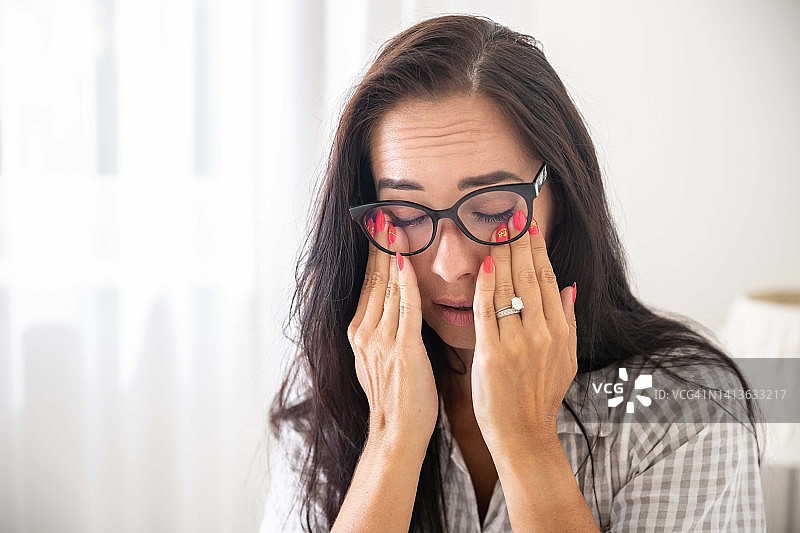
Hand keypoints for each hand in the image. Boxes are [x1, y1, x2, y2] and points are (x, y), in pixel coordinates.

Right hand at [347, 210, 438, 448]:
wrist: (397, 433)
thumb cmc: (398, 399)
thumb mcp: (381, 360)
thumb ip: (385, 330)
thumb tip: (394, 306)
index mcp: (359, 333)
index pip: (369, 284)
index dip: (374, 254)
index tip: (379, 227)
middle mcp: (364, 333)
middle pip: (374, 279)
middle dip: (379, 245)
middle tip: (382, 214)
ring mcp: (380, 341)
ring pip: (387, 288)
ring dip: (392, 253)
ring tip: (394, 224)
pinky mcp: (402, 349)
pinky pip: (405, 308)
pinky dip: (405, 281)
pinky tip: (406, 260)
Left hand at [470, 210, 577, 456]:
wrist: (523, 433)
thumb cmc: (540, 396)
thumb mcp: (566, 358)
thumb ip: (568, 320)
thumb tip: (570, 287)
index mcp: (560, 330)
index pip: (547, 278)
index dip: (537, 248)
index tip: (529, 225)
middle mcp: (541, 332)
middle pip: (528, 276)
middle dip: (518, 242)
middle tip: (510, 214)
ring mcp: (517, 343)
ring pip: (509, 288)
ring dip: (502, 254)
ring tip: (496, 229)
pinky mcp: (492, 354)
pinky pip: (487, 312)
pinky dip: (486, 287)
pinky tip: (484, 265)